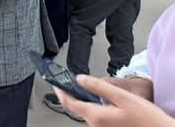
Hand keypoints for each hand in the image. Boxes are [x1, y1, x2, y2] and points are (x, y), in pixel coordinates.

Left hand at [54, 75, 174, 126]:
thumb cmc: (147, 119)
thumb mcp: (122, 97)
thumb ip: (98, 87)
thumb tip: (79, 79)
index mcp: (96, 117)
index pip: (69, 103)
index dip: (60, 90)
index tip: (54, 81)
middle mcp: (96, 126)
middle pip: (77, 108)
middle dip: (72, 94)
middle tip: (69, 81)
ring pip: (87, 112)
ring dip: (84, 100)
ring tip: (86, 88)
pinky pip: (97, 117)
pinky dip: (93, 107)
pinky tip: (102, 100)